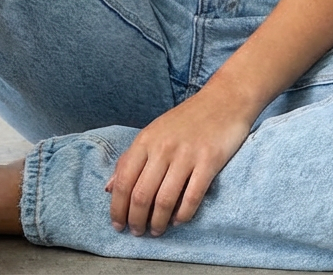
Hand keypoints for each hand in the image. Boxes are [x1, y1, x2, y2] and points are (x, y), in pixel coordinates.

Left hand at [105, 86, 252, 236]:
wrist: (223, 100)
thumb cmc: (186, 119)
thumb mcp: (154, 132)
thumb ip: (131, 158)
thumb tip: (109, 188)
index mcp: (146, 140)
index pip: (124, 180)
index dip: (118, 208)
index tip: (118, 225)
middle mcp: (163, 147)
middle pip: (141, 195)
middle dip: (136, 220)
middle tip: (137, 233)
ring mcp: (186, 155)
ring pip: (164, 200)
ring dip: (157, 223)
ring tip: (156, 231)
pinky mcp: (209, 161)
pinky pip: (192, 197)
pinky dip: (183, 215)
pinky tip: (178, 220)